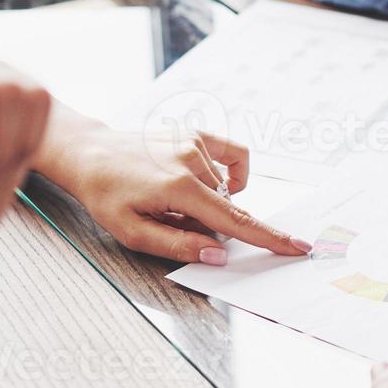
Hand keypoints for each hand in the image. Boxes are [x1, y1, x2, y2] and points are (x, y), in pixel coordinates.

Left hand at [43, 123, 311, 264]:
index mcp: (178, 189)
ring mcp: (196, 143)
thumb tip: (218, 255)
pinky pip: (234, 156)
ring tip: (174, 198)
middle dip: (212, 224)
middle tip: (175, 221)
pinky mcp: (197, 133)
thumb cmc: (106, 196)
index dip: (268, 238)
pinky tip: (209, 180)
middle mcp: (192, 162)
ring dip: (210, 200)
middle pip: (227, 209)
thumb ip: (178, 245)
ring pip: (225, 188)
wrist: (89, 154)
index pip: (234, 220)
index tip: (297, 247)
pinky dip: (230, 174)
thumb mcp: (132, 232)